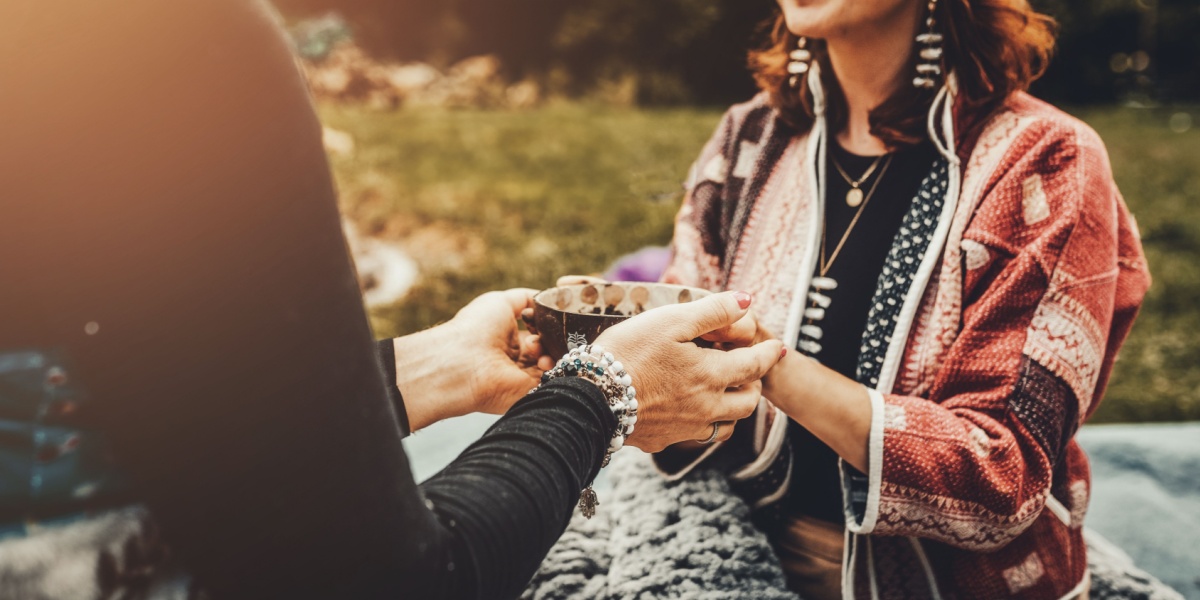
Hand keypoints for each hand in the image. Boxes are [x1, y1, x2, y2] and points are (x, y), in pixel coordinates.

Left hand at [393, 289, 550, 430]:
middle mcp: (515, 358)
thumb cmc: (476, 327)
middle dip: (553, 338)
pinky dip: (554, 368)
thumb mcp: (500, 302)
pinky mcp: (528, 392)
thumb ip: (527, 299)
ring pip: (553, 362)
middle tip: (549, 333)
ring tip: (536, 348)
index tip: (553, 318)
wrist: (463, 360)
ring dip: (552, 351)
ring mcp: (522, 376)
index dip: (547, 325)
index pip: (537, 333)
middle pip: (549, 347)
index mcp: (506, 339)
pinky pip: (552, 379)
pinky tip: (543, 360)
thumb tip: (547, 299)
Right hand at [592, 291, 784, 452]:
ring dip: (732, 410)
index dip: (768, 354)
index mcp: (711, 375)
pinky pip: (693, 436)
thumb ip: (713, 311)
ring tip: (724, 394)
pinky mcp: (662, 441)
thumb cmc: (629, 352)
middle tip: (748, 371)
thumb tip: (746, 303)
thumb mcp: (671, 320)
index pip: (755, 366)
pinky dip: (701, 424)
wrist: (590, 396)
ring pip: (725, 426)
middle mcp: (705, 407)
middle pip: (748, 402)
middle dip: (754, 384)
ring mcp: (685, 429)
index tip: (777, 347)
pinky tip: (688, 412)